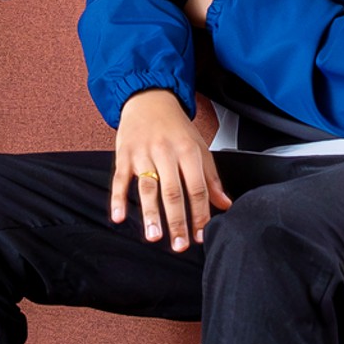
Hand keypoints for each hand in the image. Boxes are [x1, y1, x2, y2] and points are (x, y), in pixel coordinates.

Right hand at [110, 88, 230, 252]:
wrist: (149, 98)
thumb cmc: (176, 127)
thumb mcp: (199, 147)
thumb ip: (211, 178)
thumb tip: (225, 204)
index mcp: (188, 151)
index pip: (197, 188)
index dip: (200, 214)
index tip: (200, 236)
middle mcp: (166, 152)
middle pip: (173, 191)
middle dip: (177, 221)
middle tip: (179, 245)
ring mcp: (143, 154)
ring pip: (148, 187)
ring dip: (151, 214)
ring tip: (154, 236)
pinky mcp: (124, 155)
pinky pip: (120, 179)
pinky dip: (118, 199)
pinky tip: (119, 217)